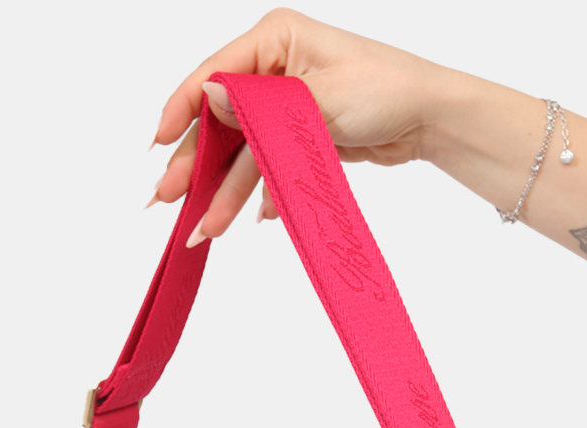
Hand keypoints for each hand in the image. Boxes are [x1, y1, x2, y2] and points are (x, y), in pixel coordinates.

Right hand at [148, 8, 458, 240]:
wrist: (429, 120)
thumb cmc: (385, 90)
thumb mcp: (316, 98)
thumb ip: (259, 107)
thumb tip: (209, 97)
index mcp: (273, 39)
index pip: (213, 75)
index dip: (181, 110)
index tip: (157, 144)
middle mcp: (272, 68)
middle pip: (220, 121)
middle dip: (196, 165)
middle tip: (167, 200)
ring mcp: (282, 105)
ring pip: (241, 153)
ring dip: (225, 193)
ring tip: (206, 230)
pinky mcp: (295, 135)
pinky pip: (265, 168)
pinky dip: (261, 194)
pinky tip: (255, 218)